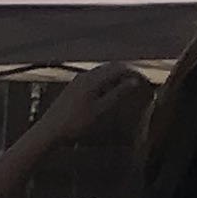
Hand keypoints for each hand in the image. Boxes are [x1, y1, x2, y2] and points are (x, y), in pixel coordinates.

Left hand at [32, 61, 151, 141]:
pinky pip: (94, 78)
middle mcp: (85, 75)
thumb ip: (118, 93)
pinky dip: (106, 81)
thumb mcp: (101, 110)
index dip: (135, 73)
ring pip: (102, 72)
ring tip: (127, 88)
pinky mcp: (73, 87)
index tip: (146, 81)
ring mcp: (78, 80)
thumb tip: (135, 81)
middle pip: (111, 67)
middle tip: (140, 83)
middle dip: (127, 73)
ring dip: (116, 76)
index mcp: (93, 78)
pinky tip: (109, 92)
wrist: (49, 130)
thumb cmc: (76, 122)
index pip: (119, 68)